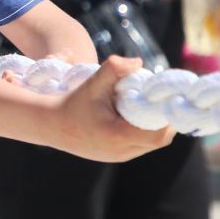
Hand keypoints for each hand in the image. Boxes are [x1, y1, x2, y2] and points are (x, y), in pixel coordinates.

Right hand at [52, 55, 174, 160]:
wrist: (51, 124)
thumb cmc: (73, 102)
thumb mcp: (93, 82)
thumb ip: (114, 69)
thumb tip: (138, 62)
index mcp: (117, 135)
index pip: (158, 133)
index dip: (168, 116)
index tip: (166, 98)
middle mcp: (121, 151)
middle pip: (160, 139)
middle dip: (165, 120)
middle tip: (160, 99)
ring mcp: (119, 156)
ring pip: (151, 144)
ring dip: (155, 126)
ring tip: (147, 106)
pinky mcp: (117, 156)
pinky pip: (140, 146)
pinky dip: (144, 131)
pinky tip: (136, 116)